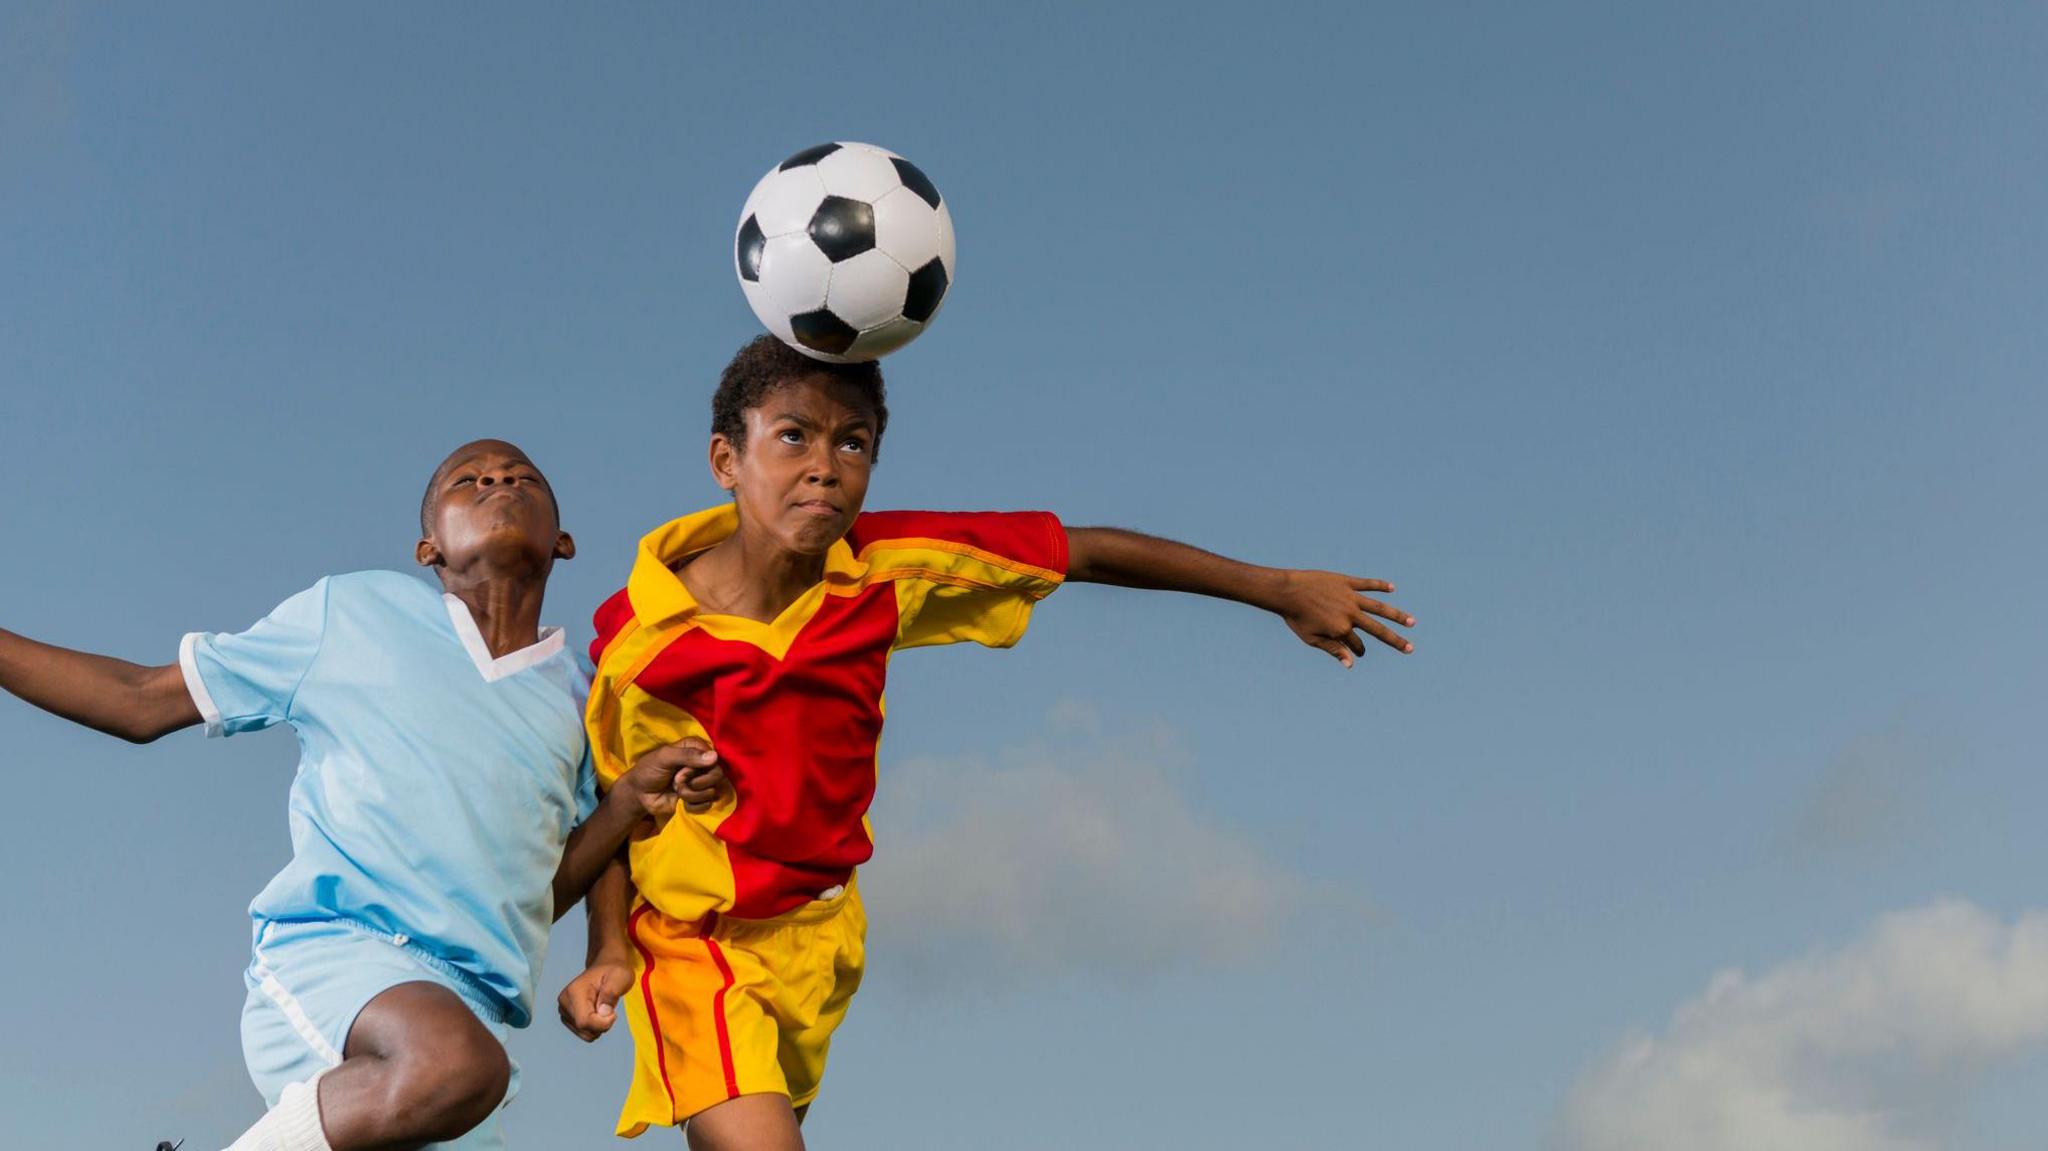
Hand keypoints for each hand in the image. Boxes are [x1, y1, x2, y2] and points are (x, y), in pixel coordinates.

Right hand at [557, 959, 633, 1040]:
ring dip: (599, 1027)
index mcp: (574, 992)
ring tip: (603, 1008)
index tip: (614, 1013)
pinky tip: (598, 1012)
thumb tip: (603, 1012)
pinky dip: (595, 1027)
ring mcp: (564, 1010)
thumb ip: (612, 993)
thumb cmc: (614, 971)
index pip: (584, 1022)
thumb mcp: (620, 977)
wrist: (607, 967)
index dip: (603, 1023)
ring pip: (584, 1034)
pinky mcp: (567, 1016)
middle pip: (584, 1030)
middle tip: (609, 1008)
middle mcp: (564, 1002)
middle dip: (602, 1025)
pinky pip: (583, 1033)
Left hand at [614, 738, 725, 832]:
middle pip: (717, 774)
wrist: (639, 795)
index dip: (698, 765)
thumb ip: (687, 755)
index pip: (713, 756)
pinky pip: (707, 805)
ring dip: (690, 794)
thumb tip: (715, 757)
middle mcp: (703, 765)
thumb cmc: (649, 770)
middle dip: (695, 781)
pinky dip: (691, 805)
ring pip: (712, 791)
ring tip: (677, 790)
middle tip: (677, 781)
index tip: (681, 768)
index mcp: (696, 749)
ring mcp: (702, 783)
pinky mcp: (700, 800)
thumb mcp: (664, 757)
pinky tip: (681, 802)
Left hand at [1276, 570, 1413, 666]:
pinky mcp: (1346, 582)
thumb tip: (1350, 664)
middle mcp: (1350, 614)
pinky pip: (1367, 584)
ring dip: (1397, 615)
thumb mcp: (1312, 638)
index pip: (1357, 645)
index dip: (1357, 650)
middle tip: (1410, 648)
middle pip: (1378, 630)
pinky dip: (1380, 585)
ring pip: (1379, 607)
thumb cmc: (1296, 618)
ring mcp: (1350, 597)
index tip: (1356, 652)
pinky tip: (1392, 588)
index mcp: (1341, 630)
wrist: (1286, 591)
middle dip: (1395, 641)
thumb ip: (1333, 650)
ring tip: (1411, 621)